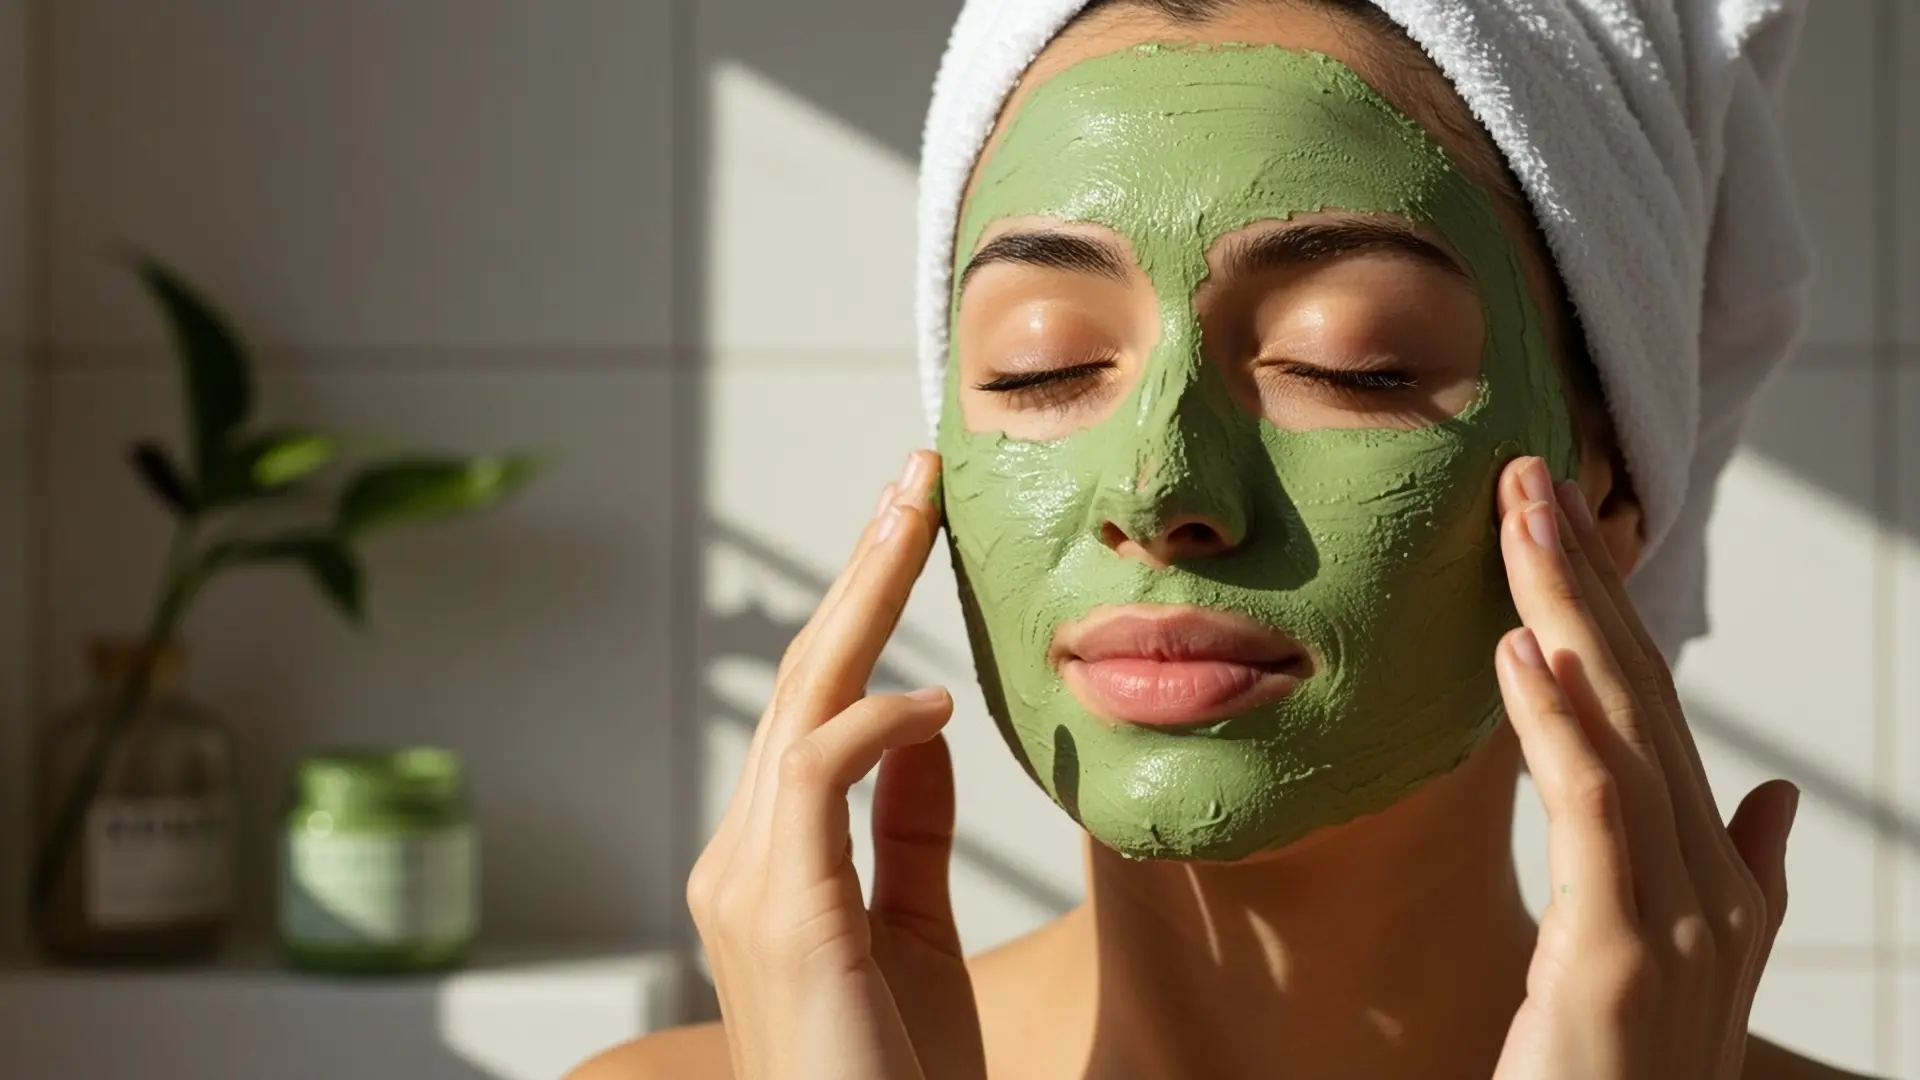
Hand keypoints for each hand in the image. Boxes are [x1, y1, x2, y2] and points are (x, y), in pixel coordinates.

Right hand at [686, 450, 985, 1079]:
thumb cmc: (895, 1074)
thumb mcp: (912, 928)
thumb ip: (905, 828)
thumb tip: (920, 726)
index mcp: (771, 862)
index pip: (819, 706)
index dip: (864, 612)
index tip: (912, 530)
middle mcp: (741, 860)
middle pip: (803, 681)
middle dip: (863, 572)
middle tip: (915, 478)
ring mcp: (748, 885)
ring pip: (802, 706)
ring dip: (865, 604)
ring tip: (920, 523)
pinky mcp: (782, 914)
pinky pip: (817, 778)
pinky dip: (874, 724)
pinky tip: (930, 702)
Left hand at [1490, 456, 1797, 1079]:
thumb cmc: (1616, 1076)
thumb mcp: (1671, 969)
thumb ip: (1733, 879)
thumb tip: (1767, 795)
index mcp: (1717, 880)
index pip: (1656, 714)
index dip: (1610, 612)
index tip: (1557, 525)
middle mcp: (1711, 886)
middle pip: (1644, 697)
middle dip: (1588, 579)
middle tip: (1530, 477)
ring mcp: (1676, 919)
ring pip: (1623, 731)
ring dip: (1569, 614)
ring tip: (1521, 519)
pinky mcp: (1616, 953)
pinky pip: (1592, 813)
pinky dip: (1559, 725)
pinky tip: (1516, 653)